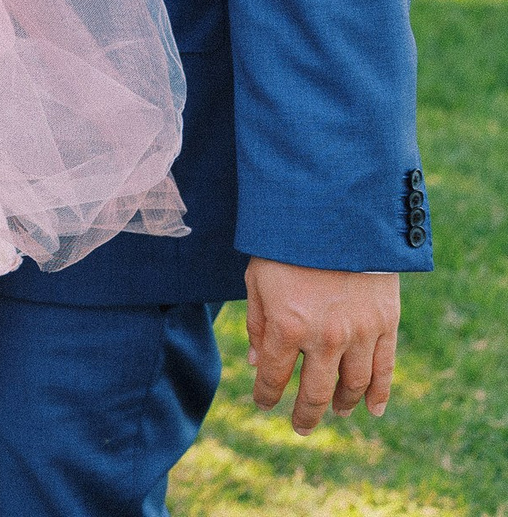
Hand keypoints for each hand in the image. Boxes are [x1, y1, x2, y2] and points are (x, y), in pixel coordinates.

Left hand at [245, 258, 399, 431]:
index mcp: (287, 326)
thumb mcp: (257, 278)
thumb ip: (257, 323)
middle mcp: (325, 338)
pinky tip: (372, 410)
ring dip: (342, 405)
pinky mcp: (386, 325)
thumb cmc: (288, 244)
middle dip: (304, 413)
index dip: (265, 394)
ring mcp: (359, 334)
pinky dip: (380, 394)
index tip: (262, 403)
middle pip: (314, 391)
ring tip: (336, 413)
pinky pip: (385, 369)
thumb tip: (254, 360)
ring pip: (352, 385)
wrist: (337, 214)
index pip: (273, 375)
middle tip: (299, 427)